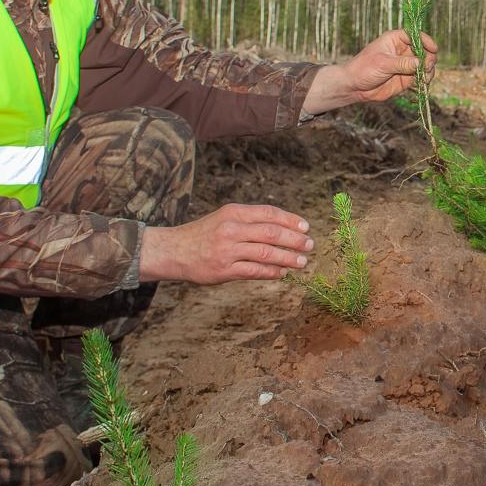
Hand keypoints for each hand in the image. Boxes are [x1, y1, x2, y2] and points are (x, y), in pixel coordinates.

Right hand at [139, 203, 313, 283]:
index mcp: (234, 212)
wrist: (174, 250)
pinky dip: (272, 272)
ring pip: (266, 253)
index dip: (290, 220)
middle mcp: (232, 228)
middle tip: (310, 245)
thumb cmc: (204, 234)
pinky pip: (255, 271)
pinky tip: (282, 273)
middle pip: (272, 233)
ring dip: (288, 258)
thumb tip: (283, 228)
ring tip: (302, 262)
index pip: (269, 213)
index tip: (306, 227)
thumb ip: (250, 221)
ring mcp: (228, 250)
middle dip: (295, 239)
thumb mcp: (225, 218)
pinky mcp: (225, 270)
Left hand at [303, 29, 437, 112]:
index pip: (415, 35)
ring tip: (424, 78)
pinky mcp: (407, 78)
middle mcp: (403, 50)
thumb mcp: (382, 63)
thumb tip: (420, 62)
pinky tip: (423, 83)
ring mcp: (406, 65)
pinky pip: (421, 77)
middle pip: (424, 50)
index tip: (433, 48)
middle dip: (429, 58)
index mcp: (395, 39)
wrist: (355, 86)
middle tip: (426, 68)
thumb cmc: (364, 69)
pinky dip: (425, 80)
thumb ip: (402, 63)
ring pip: (425, 65)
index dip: (426, 41)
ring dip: (428, 71)